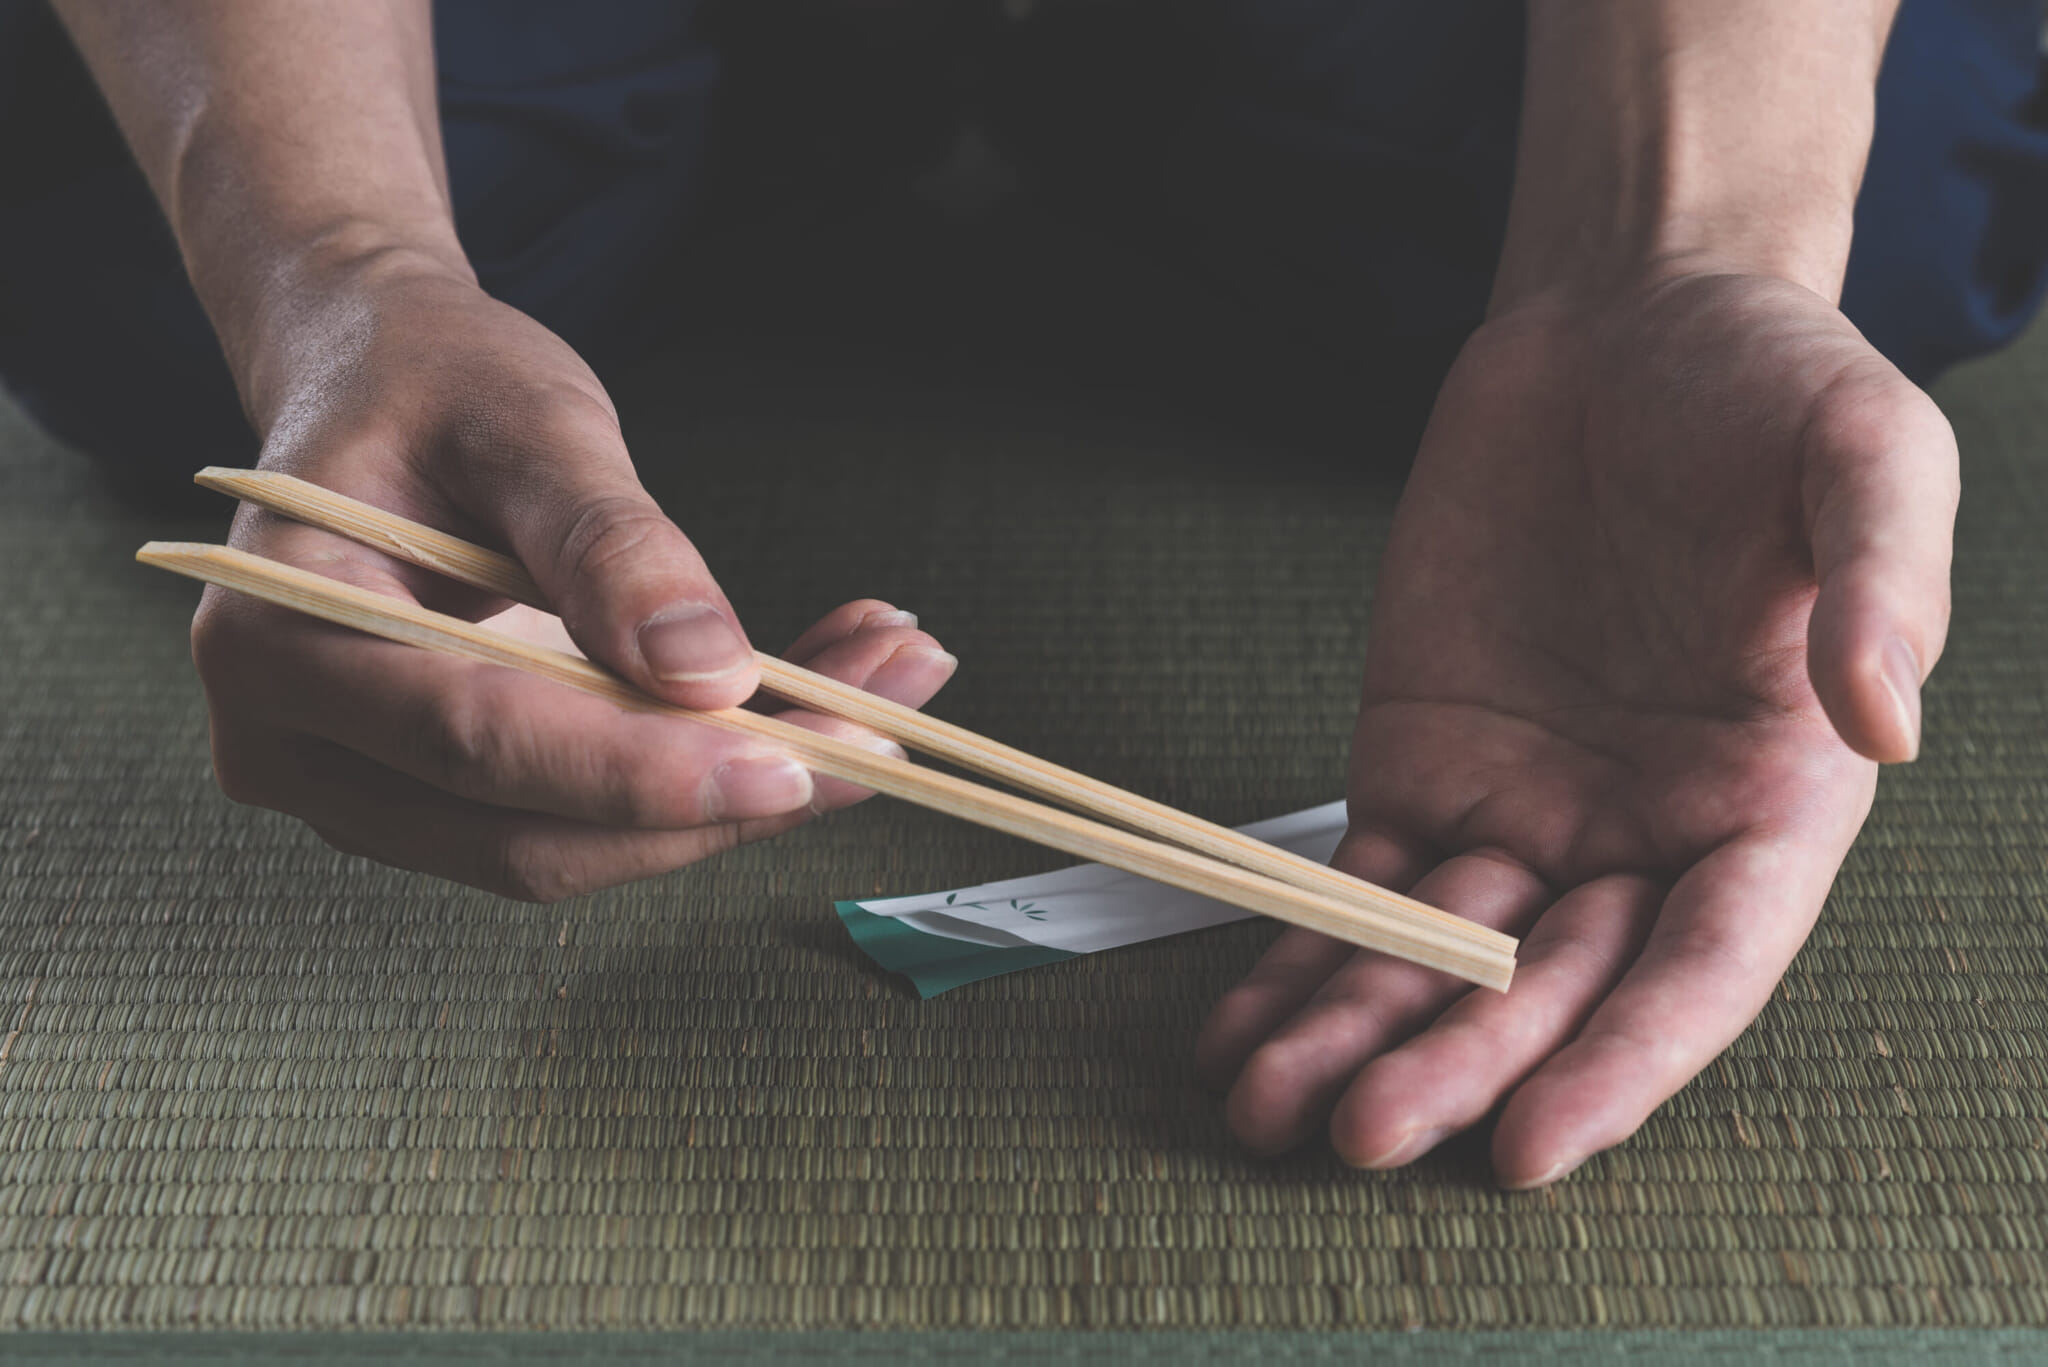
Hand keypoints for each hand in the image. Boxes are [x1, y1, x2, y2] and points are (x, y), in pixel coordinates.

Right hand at [193, 254, 957, 896]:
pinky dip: (707, 781)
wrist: (383, 383)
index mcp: (275, 639)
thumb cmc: (433, 383)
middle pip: (528, 833)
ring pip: (571, 851)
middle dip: (718, 800)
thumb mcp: (528, 421)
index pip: (473, 739)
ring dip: (736, 799)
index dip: (639, 770)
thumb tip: (706, 673)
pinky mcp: (440, 801)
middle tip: (880, 735)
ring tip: (880, 700)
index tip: (795, 760)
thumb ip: (609, 543)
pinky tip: (816, 708)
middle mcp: (292, 746)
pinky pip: (583, 823)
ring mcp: (363, 790)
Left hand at [1195, 267, 1956, 1185]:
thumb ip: (1880, 588)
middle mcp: (1644, 830)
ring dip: (1355, 1035)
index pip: (1698, 968)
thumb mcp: (1865, 454)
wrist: (1624, 320)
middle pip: (1551, 988)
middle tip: (1367, 1133)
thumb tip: (1884, 725)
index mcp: (1770, 799)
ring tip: (1268, 1107)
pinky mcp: (1425, 761)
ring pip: (1438, 957)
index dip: (1623, 1064)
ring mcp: (1526, 806)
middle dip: (1459, 1067)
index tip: (1537, 1145)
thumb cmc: (1766, 385)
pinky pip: (1357, 881)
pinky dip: (1301, 951)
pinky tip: (1244, 1024)